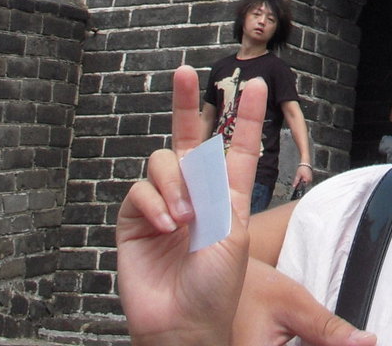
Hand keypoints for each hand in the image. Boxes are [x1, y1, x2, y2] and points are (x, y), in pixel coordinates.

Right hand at [115, 67, 376, 345]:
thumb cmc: (216, 284)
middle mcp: (193, 190)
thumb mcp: (232, 231)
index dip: (245, 115)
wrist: (184, 321)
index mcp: (226, 192)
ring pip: (162, 161)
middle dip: (184, 101)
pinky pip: (139, 190)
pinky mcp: (135, 219)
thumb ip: (218, 191)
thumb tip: (197, 159)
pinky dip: (155, 204)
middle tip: (182, 71)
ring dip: (174, 184)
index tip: (256, 85)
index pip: (236, 145)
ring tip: (184, 218)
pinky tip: (167, 226)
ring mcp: (163, 202)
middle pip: (187, 135)